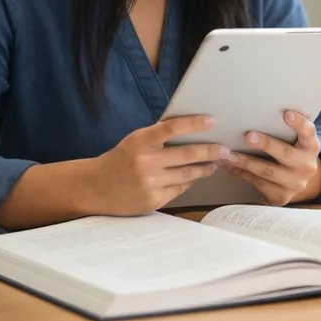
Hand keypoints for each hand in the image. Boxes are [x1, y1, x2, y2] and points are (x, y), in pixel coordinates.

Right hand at [87, 115, 229, 215]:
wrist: (94, 187)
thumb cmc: (120, 159)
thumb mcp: (135, 141)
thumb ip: (159, 136)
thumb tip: (192, 127)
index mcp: (140, 141)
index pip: (172, 128)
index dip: (194, 123)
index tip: (212, 120)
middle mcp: (145, 162)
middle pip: (188, 154)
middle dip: (212, 151)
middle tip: (225, 149)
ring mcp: (149, 183)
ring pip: (188, 174)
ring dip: (206, 168)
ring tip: (216, 162)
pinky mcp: (153, 200)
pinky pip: (180, 189)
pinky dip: (190, 182)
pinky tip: (195, 176)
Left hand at [221, 110, 320, 205]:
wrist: (299, 183)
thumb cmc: (292, 153)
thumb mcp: (296, 142)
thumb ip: (286, 130)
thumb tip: (256, 109)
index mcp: (311, 147)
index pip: (308, 132)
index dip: (299, 123)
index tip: (286, 113)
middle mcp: (306, 166)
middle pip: (286, 154)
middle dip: (266, 144)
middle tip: (248, 136)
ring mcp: (294, 184)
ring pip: (267, 171)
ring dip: (245, 162)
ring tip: (228, 154)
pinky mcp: (280, 196)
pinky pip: (257, 183)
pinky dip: (240, 173)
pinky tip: (228, 166)